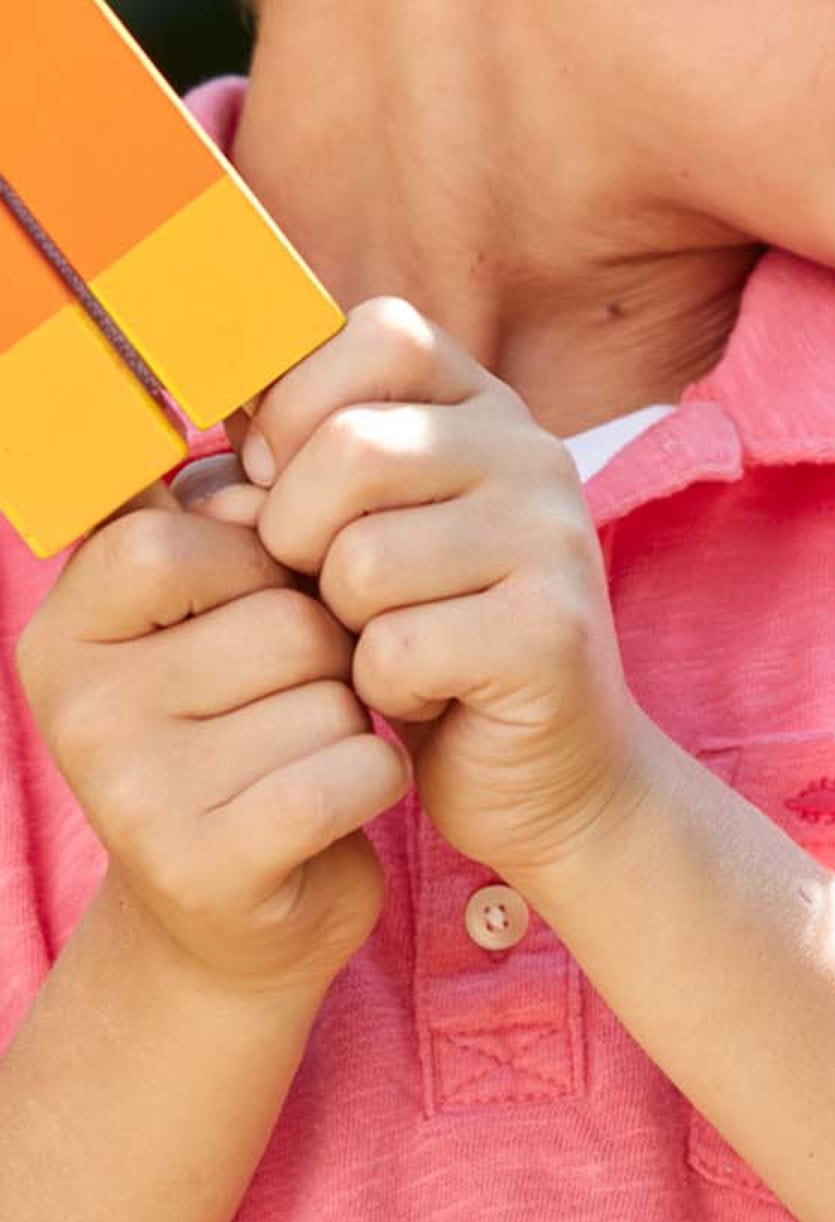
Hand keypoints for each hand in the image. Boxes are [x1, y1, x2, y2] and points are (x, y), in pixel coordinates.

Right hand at [13, 477, 404, 1000]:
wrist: (255, 895)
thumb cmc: (259, 707)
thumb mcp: (234, 587)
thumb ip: (239, 487)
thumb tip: (286, 326)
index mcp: (72, 612)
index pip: (197, 522)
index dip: (277, 553)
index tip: (269, 596)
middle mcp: (73, 697)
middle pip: (286, 610)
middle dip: (327, 642)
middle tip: (294, 691)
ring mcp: (124, 788)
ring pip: (329, 689)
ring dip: (353, 712)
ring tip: (304, 746)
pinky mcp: (196, 864)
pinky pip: (352, 769)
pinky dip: (375, 779)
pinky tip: (335, 800)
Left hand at [235, 298, 662, 880]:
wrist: (548, 770)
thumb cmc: (423, 637)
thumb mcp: (354, 531)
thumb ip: (288, 469)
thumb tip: (205, 454)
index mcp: (485, 408)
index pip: (379, 331)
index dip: (299, 403)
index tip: (284, 477)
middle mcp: (534, 452)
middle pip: (348, 450)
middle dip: (297, 540)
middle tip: (337, 591)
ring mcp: (553, 538)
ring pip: (359, 561)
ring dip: (342, 629)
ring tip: (394, 644)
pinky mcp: (550, 632)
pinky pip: (395, 649)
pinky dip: (384, 691)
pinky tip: (429, 693)